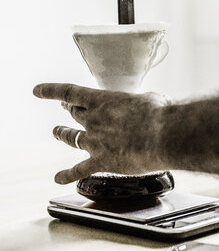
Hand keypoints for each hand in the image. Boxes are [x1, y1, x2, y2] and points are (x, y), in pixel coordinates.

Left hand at [33, 83, 171, 183]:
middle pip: (74, 114)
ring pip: (72, 137)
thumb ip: (137, 103)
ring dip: (63, 134)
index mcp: (102, 101)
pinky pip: (79, 170)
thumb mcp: (146, 99)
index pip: (69, 92)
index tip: (37, 90)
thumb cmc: (159, 113)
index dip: (51, 91)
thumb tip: (142, 106)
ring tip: (56, 132)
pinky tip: (58, 178)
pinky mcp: (102, 162)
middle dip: (69, 110)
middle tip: (66, 109)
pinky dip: (67, 174)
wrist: (164, 136)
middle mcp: (93, 120)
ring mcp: (95, 142)